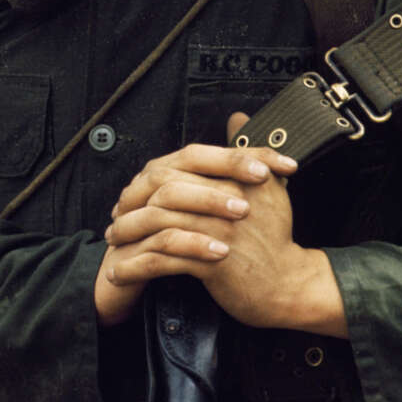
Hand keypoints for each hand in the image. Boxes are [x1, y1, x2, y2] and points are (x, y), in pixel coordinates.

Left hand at [95, 115, 347, 336]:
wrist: (288, 284)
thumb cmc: (274, 235)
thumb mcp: (269, 186)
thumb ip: (248, 151)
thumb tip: (238, 116)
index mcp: (236, 177)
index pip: (183, 164)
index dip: (151, 178)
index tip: (133, 193)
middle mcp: (225, 198)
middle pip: (163, 190)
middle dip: (132, 204)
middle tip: (114, 218)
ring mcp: (217, 229)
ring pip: (157, 223)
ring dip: (128, 234)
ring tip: (113, 243)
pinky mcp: (211, 262)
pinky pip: (160, 260)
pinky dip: (134, 266)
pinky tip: (119, 273)